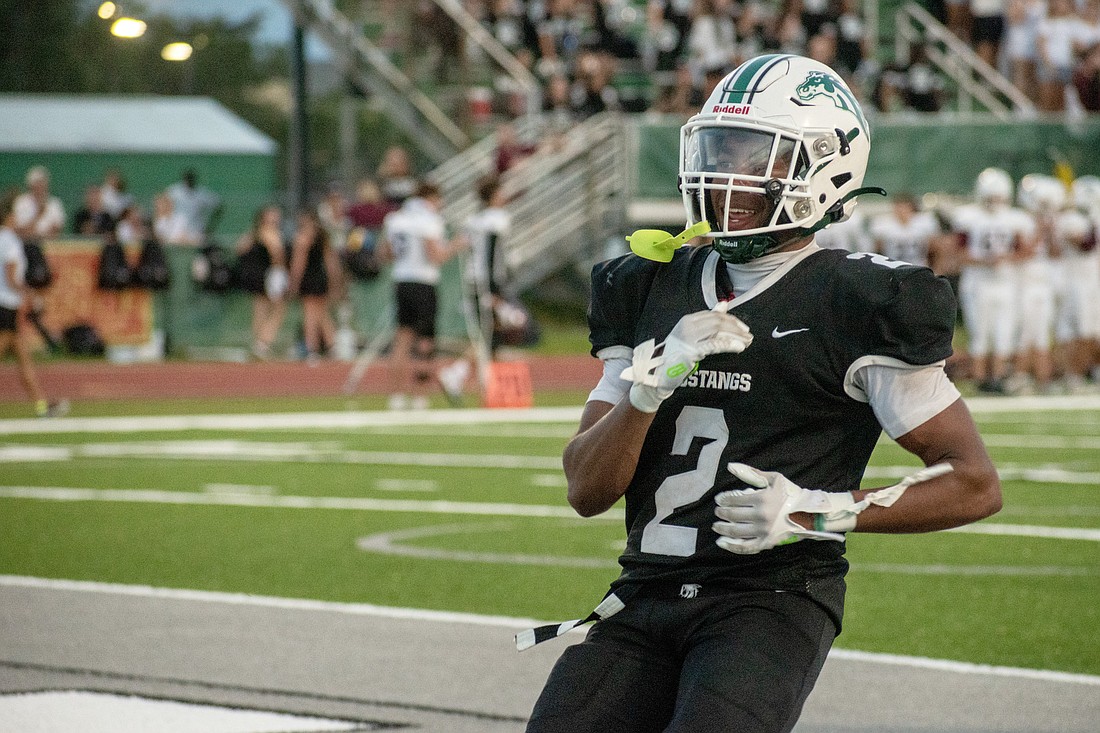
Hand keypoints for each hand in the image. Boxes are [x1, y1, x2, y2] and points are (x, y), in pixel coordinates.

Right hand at [620, 303, 751, 412]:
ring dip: (736, 336)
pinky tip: (738, 348)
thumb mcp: (692, 335)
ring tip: (747, 342)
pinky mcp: (691, 350)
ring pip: (718, 331)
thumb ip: (708, 321)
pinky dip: (729, 345)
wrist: (659, 373)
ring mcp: (688, 338)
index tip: (743, 328)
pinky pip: (714, 345)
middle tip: (748, 336)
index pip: (714, 315)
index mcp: (687, 320)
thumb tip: (724, 304)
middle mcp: (687, 326)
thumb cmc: (676, 356)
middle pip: (718, 321)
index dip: (732, 320)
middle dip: (736, 328)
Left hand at [713, 464, 849, 554]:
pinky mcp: (767, 543)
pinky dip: (732, 546)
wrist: (810, 513)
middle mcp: (761, 516)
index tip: (718, 500)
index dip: (723, 500)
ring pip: (736, 531)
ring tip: (716, 526)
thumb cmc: (791, 493)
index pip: (734, 499)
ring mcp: (764, 531)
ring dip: (722, 529)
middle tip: (717, 511)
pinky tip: (722, 542)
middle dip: (721, 513)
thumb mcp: (773, 479)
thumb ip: (751, 473)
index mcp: (762, 499)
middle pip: (733, 515)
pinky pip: (745, 547)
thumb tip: (730, 466)